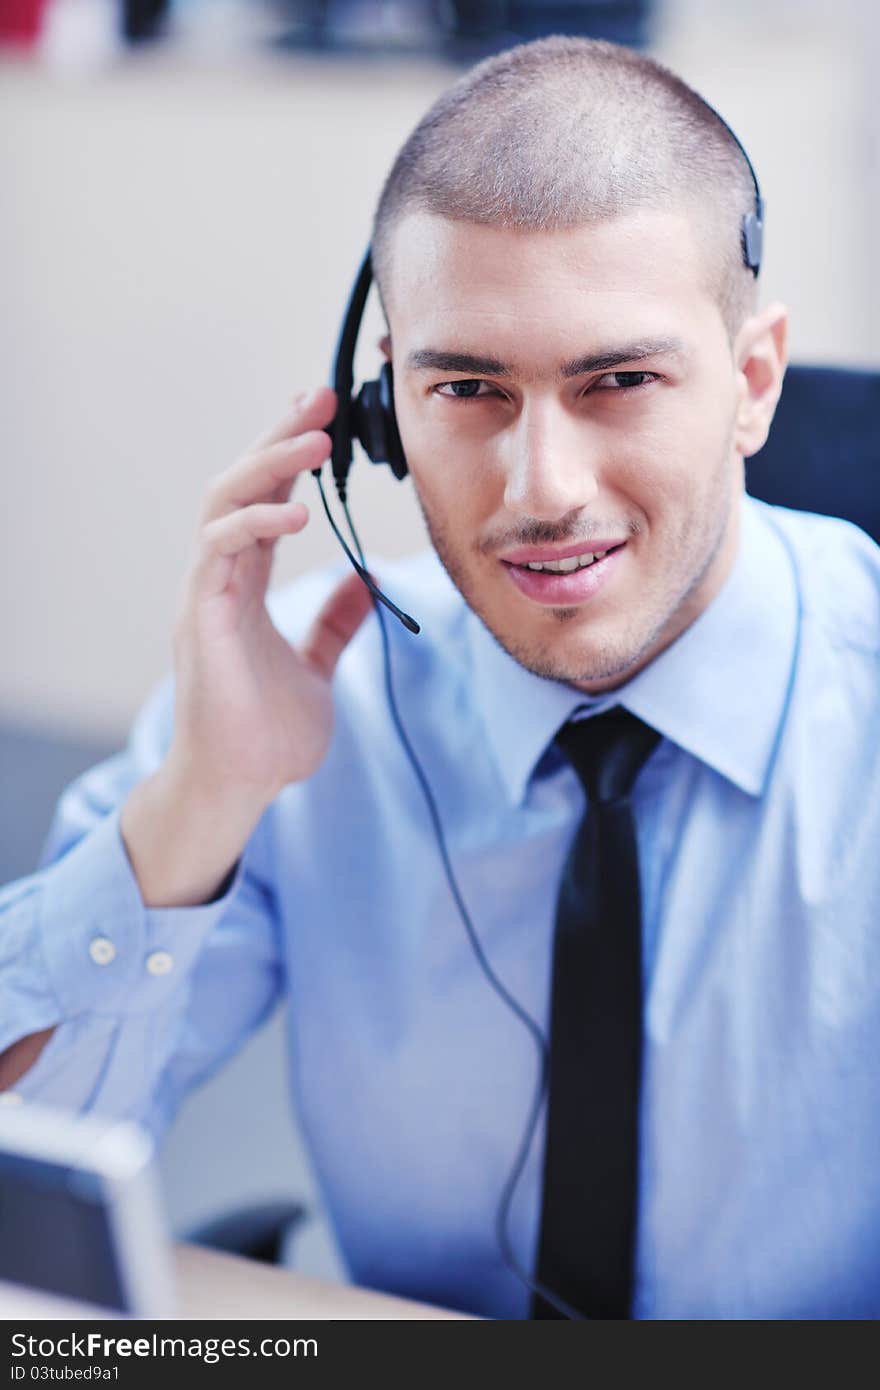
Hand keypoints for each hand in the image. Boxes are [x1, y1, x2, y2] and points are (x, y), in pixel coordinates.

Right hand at [165, 385, 373, 808]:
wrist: (239, 786)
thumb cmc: (267, 735)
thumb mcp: (316, 669)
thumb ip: (333, 625)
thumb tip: (364, 583)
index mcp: (244, 584)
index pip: (265, 501)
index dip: (290, 456)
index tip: (325, 414)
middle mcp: (220, 578)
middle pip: (240, 485)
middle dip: (279, 437)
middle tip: (321, 396)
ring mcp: (205, 594)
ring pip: (223, 504)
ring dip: (268, 465)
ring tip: (315, 437)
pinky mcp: (202, 619)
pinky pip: (219, 552)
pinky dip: (255, 525)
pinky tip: (299, 512)